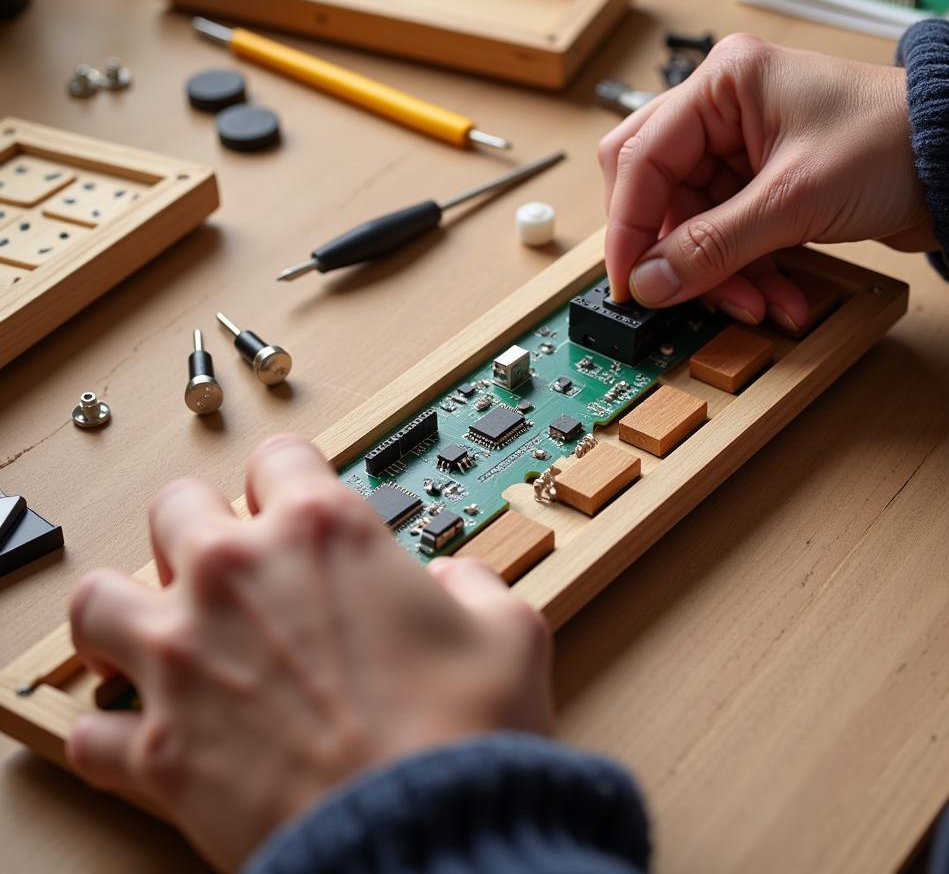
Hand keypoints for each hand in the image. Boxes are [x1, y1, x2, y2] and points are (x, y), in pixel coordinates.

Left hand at [67, 435, 551, 870]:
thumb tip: (463, 584)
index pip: (279, 457)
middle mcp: (239, 577)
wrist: (423, 839)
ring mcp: (183, 658)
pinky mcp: (156, 748)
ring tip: (150, 629)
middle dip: (202, 527)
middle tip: (228, 562)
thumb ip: (478, 587)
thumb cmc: (461, 737)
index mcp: (322, 532)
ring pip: (100, 601)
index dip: (290, 475)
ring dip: (124, 610)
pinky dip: (110, 728)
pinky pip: (93, 729)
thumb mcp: (510, 634)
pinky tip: (135, 729)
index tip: (293, 497)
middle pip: (176, 507)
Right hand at [601, 34, 934, 329]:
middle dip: (674, 250)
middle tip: (676, 292)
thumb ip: (712, 245)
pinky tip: (777, 296)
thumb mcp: (794, 200)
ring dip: (718, 273)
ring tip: (756, 304)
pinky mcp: (762, 185)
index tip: (629, 282)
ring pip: (693, 224)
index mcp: (722, 84)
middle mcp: (723, 112)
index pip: (641, 159)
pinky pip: (727, 237)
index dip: (629, 227)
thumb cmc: (898, 143)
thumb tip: (650, 281)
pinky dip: (746, 272)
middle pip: (656, 191)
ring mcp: (741, 150)